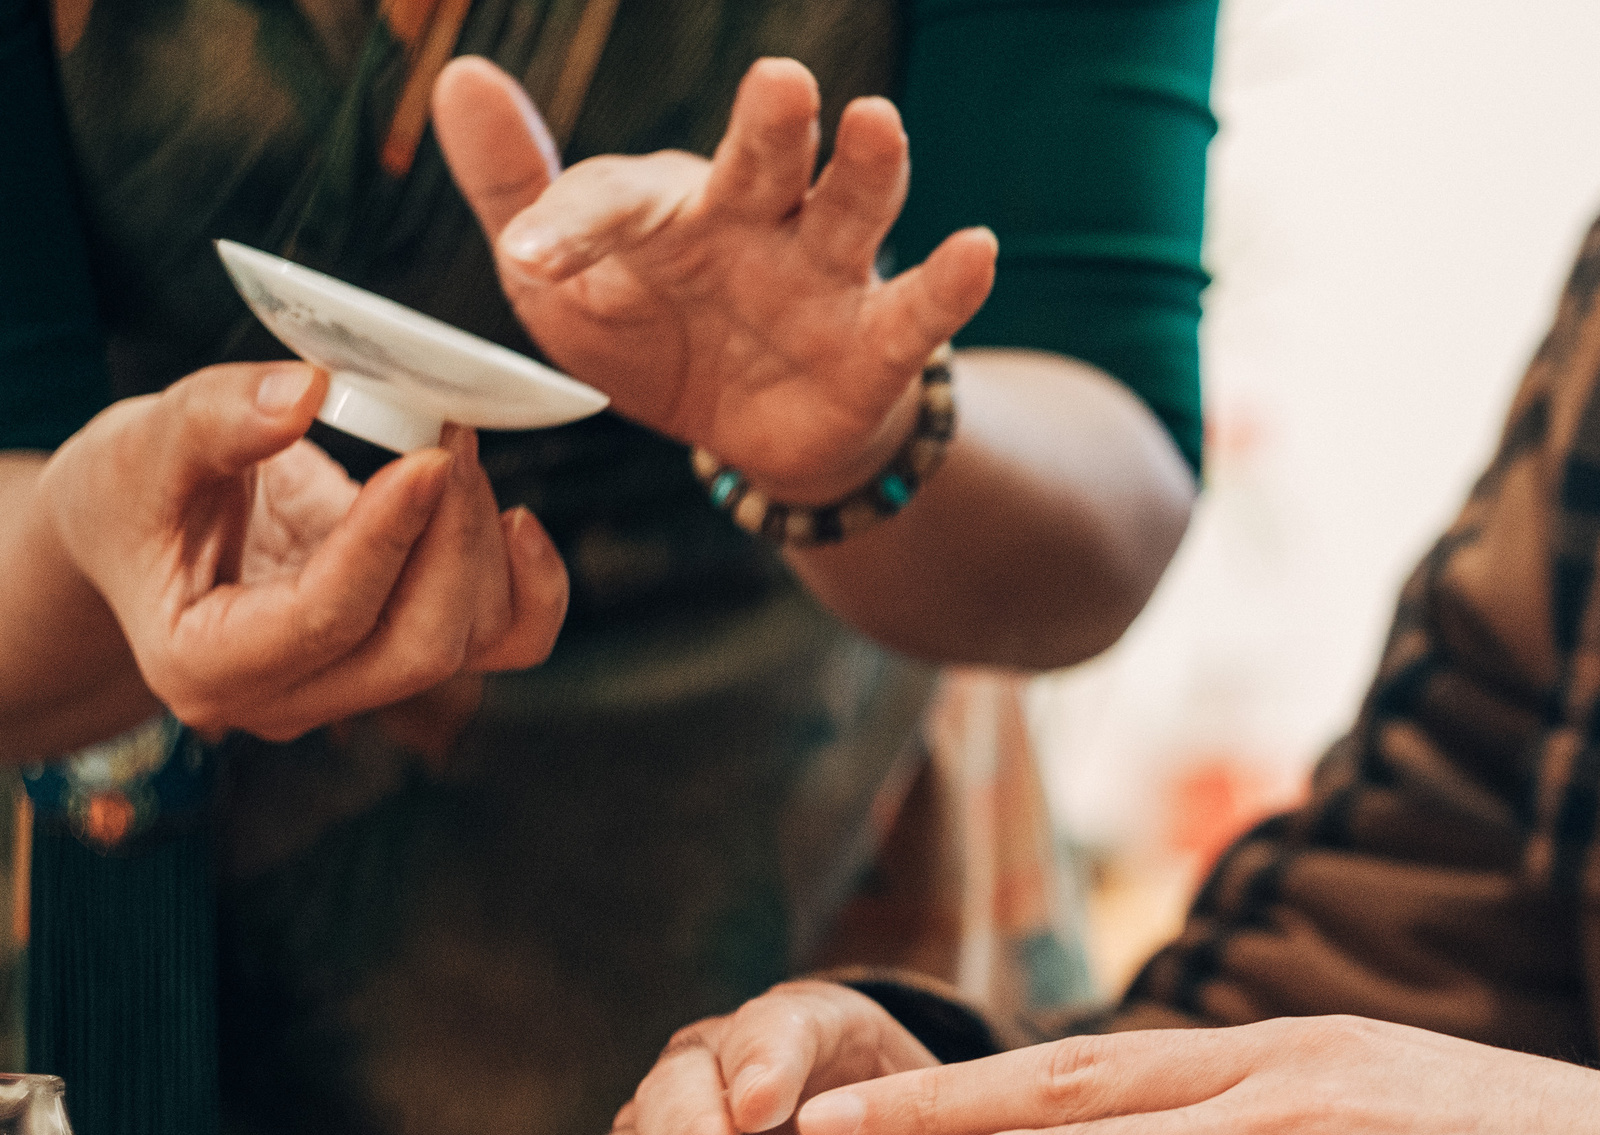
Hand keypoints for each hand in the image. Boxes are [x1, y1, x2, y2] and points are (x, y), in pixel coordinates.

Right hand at [40, 362, 566, 742]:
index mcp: (207, 668)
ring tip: (456, 447)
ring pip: (471, 644)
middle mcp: (289, 700)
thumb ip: (214, 421)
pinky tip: (521, 523)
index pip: (327, 619)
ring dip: (483, 543)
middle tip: (449, 437)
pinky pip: (505, 642)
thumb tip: (307, 391)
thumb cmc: (127, 496)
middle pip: (417, 648)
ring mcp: (355, 685)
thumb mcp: (139, 446)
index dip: (388, 536)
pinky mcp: (406, 648)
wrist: (140, 530)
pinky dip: (532, 587)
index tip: (427, 456)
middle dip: (451, 538)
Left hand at [434, 56, 996, 504]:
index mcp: (669, 209)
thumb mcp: (561, 284)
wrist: (750, 429)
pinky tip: (975, 249)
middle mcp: (755, 222)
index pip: (617, 203)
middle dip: (773, 122)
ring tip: (875, 125)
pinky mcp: (878, 343)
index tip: (527, 254)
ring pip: (852, 210)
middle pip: (766, 159)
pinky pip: (919, 310)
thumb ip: (516, 190)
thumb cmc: (652, 334)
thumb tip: (461, 75)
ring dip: (868, 169)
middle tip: (778, 83)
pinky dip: (951, 281)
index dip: (572, 223)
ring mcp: (824, 277)